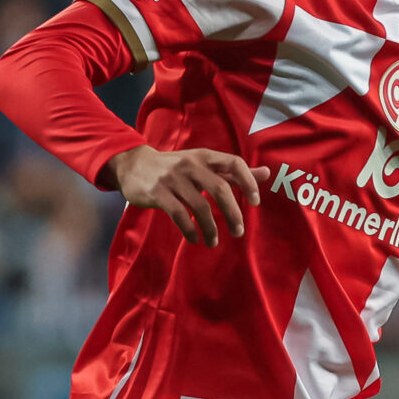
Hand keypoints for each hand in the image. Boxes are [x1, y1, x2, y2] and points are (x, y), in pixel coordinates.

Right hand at [111, 146, 268, 245]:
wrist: (133, 164)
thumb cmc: (176, 167)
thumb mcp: (203, 164)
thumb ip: (232, 171)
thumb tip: (266, 173)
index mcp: (205, 156)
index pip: (234, 163)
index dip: (248, 182)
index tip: (255, 203)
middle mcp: (190, 165)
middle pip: (220, 189)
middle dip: (233, 214)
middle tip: (239, 232)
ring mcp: (173, 179)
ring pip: (201, 207)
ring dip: (211, 229)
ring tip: (214, 242)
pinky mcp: (157, 193)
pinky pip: (179, 215)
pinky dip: (190, 230)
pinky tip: (195, 239)